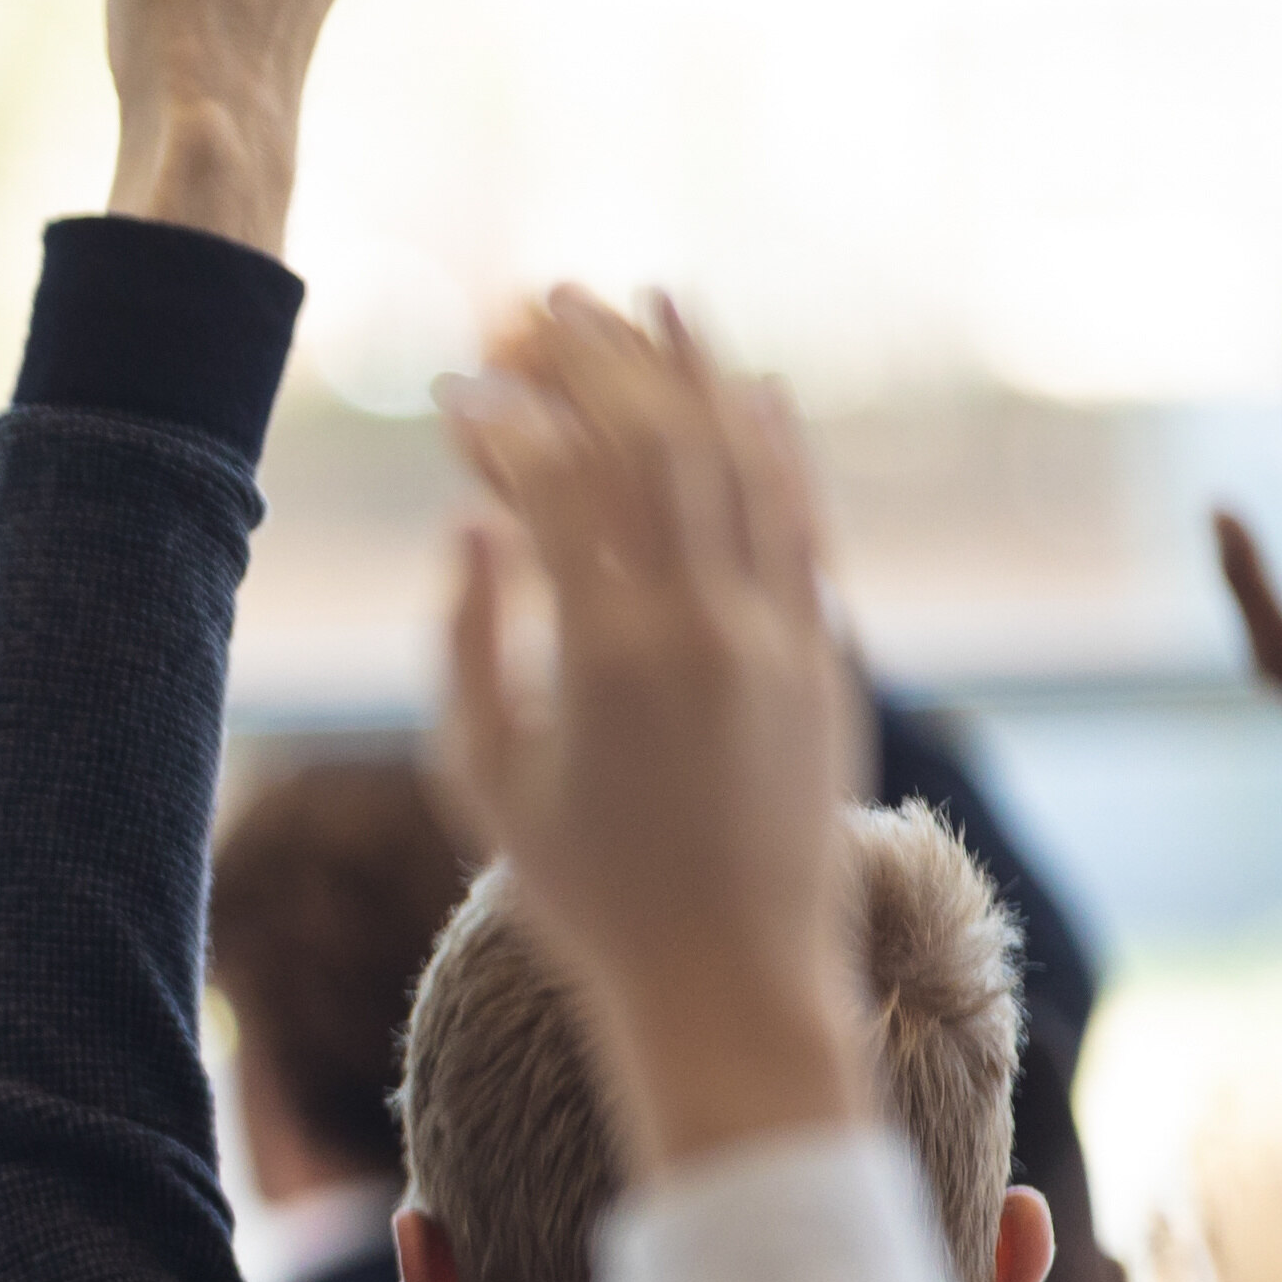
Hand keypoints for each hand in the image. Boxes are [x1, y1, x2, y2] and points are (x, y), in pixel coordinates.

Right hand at [426, 292, 868, 1164]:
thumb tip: (479, 521)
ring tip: (645, 302)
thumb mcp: (486, 778)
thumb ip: (470, 642)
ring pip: (737, 459)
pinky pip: (803, 517)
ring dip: (688, 370)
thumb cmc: (586, 894)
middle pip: (649, 441)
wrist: (731, 979)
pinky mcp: (826, 652)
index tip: (456, 393)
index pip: (553, 486)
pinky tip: (749, 389)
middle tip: (542, 302)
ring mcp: (778, 632)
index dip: (500, 423)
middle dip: (592, 357)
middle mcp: (703, 625)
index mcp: (604, 657)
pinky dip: (775, 443)